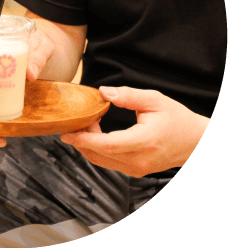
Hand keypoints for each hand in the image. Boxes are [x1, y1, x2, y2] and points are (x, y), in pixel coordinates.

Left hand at [60, 86, 209, 176]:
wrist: (196, 142)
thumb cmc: (177, 119)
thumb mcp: (154, 100)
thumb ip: (128, 96)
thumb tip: (103, 92)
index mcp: (145, 141)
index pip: (108, 145)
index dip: (84, 139)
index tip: (68, 133)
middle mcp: (139, 160)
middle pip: (100, 154)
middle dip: (81, 139)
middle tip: (75, 121)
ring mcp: (138, 169)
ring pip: (101, 161)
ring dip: (86, 145)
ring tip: (84, 125)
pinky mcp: (136, 171)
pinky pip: (109, 163)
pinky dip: (96, 150)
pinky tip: (95, 134)